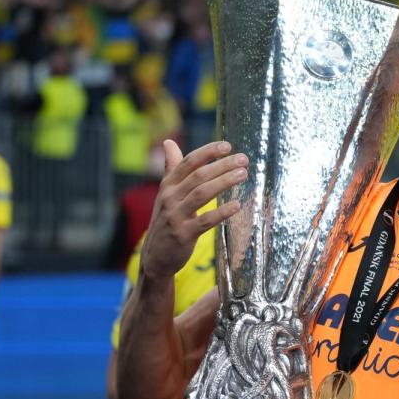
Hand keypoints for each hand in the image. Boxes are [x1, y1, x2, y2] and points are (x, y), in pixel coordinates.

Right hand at [139, 140, 245, 281]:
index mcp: (168, 185)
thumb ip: (171, 168)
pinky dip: (221, 212)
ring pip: (202, 193)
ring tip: (243, 175)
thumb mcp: (166, 193)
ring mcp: (175, 216)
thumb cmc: (165, 220)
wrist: (155, 256)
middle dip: (222, 165)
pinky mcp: (183, 234)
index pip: (188, 162)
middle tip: (243, 159)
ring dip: (224, 182)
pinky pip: (205, 221)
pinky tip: (237, 205)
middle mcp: (170, 197)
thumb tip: (168, 142)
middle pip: (198, 175)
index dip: (208, 152)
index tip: (227, 145)